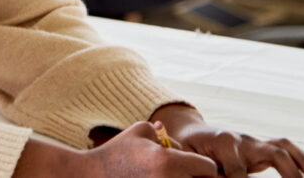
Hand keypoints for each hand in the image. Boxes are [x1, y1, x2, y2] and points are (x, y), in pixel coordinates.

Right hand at [13, 121, 217, 176]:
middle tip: (183, 172)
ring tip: (168, 176)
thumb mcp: (140, 130)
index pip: (209, 169)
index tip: (196, 165)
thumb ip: (166, 135)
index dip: (205, 166)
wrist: (93, 175)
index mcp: (167, 162)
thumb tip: (182, 148)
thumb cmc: (118, 150)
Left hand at [153, 104, 303, 177]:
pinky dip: (302, 160)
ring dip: (303, 165)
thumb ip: (195, 170)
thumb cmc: (185, 149)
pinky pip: (286, 149)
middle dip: (287, 173)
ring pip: (283, 148)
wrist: (188, 133)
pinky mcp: (260, 146)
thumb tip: (199, 177)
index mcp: (221, 142)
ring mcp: (253, 141)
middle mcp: (241, 139)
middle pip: (270, 152)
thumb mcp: (185, 158)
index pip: (236, 170)